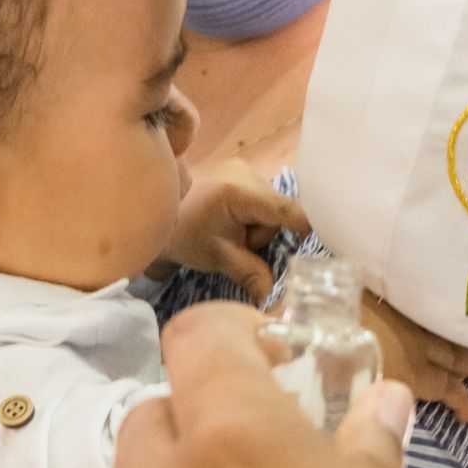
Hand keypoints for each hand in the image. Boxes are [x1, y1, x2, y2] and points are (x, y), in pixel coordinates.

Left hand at [160, 159, 311, 300]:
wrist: (152, 210)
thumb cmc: (181, 233)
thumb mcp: (217, 256)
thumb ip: (251, 273)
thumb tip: (274, 299)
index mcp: (239, 190)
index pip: (286, 210)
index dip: (303, 229)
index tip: (315, 248)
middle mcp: (245, 171)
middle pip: (278, 211)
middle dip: (265, 234)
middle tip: (239, 246)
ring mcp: (241, 168)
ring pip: (269, 206)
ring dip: (257, 225)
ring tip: (230, 234)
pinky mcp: (237, 171)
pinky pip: (259, 199)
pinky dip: (252, 215)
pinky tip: (232, 224)